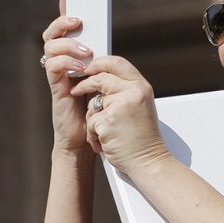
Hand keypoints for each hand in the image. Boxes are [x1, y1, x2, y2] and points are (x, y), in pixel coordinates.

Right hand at [40, 0, 93, 153]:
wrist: (88, 135)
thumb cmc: (98, 105)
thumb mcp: (105, 75)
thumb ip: (102, 58)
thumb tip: (105, 40)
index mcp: (76, 55)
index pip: (67, 28)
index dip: (65, 8)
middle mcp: (63, 61)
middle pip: (53, 32)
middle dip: (64, 21)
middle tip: (79, 20)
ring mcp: (57, 73)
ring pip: (50, 46)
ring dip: (69, 43)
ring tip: (87, 50)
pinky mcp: (55, 87)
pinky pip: (52, 66)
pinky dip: (66, 62)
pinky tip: (80, 67)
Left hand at [69, 56, 171, 176]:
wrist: (147, 160)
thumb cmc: (142, 137)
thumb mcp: (140, 106)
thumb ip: (125, 90)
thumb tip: (102, 78)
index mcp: (141, 87)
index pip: (117, 62)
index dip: (99, 63)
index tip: (88, 69)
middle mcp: (133, 93)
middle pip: (99, 79)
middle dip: (84, 86)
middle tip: (76, 92)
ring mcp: (120, 106)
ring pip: (92, 103)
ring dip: (93, 118)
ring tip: (107, 131)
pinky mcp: (107, 121)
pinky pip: (90, 121)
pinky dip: (93, 134)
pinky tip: (105, 141)